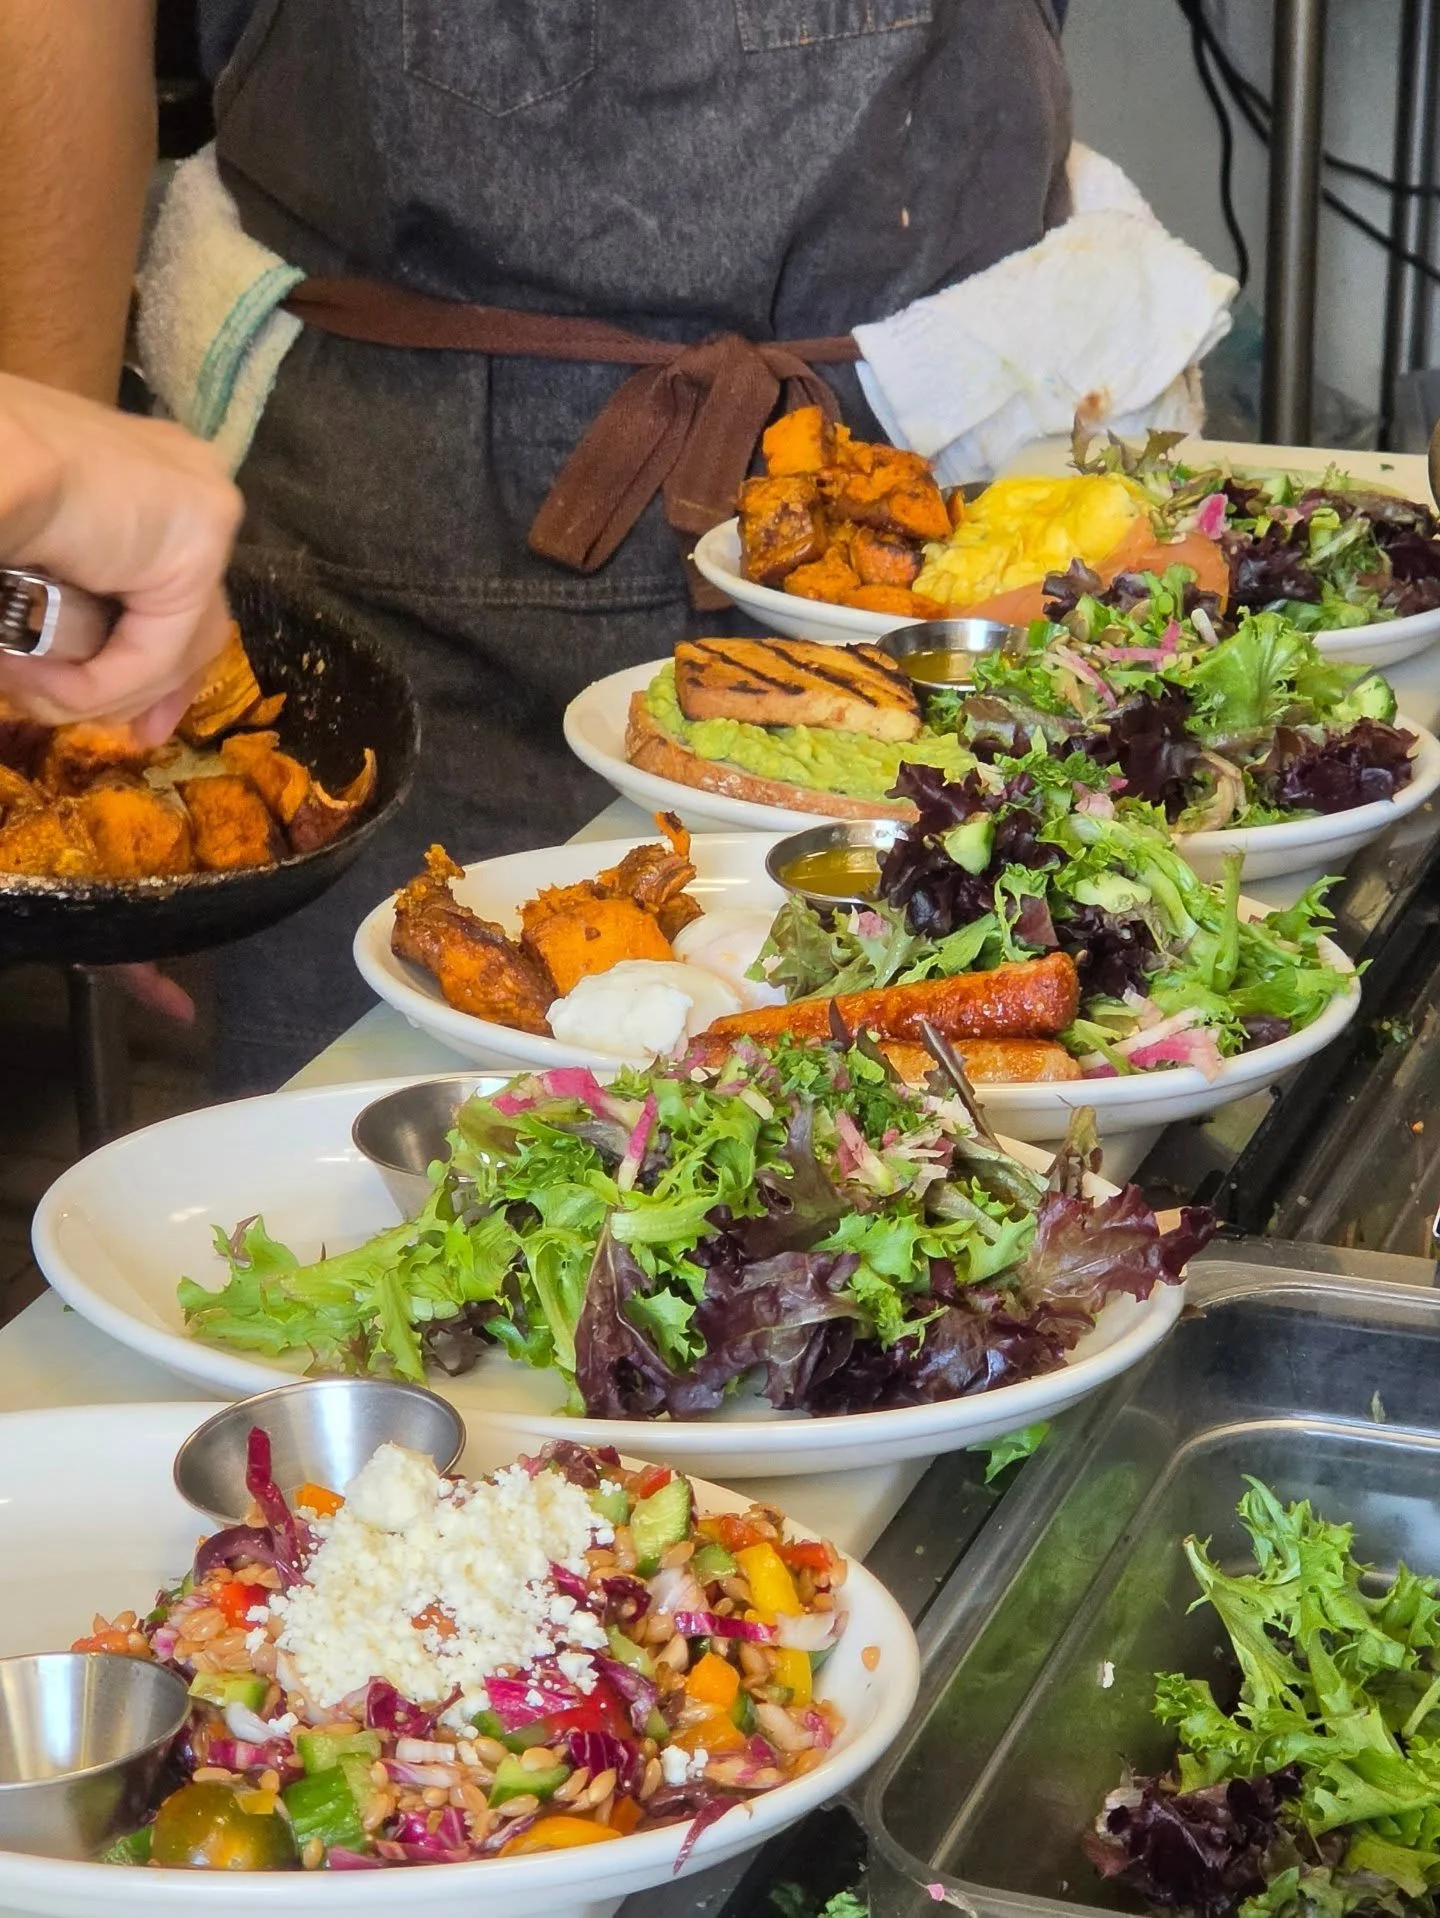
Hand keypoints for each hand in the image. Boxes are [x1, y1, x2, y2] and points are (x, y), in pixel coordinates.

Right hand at [0, 373, 241, 743]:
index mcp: (152, 475)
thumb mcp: (38, 565)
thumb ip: (74, 609)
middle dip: (160, 691)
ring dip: (100, 692)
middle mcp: (190, 480)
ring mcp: (201, 506)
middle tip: (139, 736)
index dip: (160, 662)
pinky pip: (156, 653)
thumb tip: (56, 669)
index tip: (144, 721)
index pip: (181, 590)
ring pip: (175, 646)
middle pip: (195, 620)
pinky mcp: (199, 539)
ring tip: (31, 694)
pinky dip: (99, 686)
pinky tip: (45, 688)